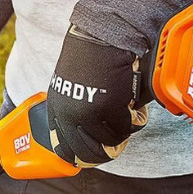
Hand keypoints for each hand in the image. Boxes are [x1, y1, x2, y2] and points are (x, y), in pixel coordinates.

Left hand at [48, 25, 147, 166]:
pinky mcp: (109, 108)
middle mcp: (69, 116)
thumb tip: (85, 133)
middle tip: (117, 146)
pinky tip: (135, 110)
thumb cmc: (87, 57)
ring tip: (128, 119)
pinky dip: (133, 121)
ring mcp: (89, 114)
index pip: (63, 149)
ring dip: (122, 134)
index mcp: (56, 111)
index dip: (81, 156)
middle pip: (88, 151)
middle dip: (105, 152)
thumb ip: (71, 108)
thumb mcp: (68, 86)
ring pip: (110, 141)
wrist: (100, 37)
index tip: (94, 156)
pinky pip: (125, 127)